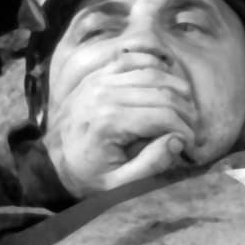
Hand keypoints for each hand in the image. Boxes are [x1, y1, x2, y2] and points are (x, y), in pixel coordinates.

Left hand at [43, 65, 190, 197]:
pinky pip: (133, 58)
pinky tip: (166, 83)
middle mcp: (103, 94)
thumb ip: (150, 166)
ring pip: (152, 71)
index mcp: (108, 122)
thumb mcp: (118, 186)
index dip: (186, 131)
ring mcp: (98, 80)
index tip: (191, 147)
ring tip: (184, 110)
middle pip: (163, 91)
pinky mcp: (97, 74)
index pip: (164, 115)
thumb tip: (178, 141)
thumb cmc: (87, 176)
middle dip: (186, 111)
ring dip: (176, 88)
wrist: (52, 162)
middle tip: (192, 129)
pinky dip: (155, 65)